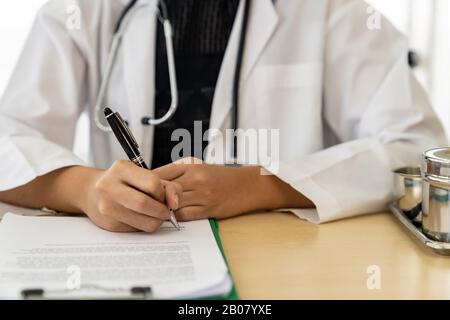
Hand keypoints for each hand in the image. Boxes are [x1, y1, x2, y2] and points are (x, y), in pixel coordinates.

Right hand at [81, 161, 181, 232]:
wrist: (91, 191)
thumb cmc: (124, 182)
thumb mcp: (144, 175)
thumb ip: (168, 186)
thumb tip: (175, 204)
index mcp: (122, 169)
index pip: (152, 184)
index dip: (163, 193)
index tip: (163, 196)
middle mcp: (110, 186)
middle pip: (145, 204)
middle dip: (162, 211)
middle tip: (165, 211)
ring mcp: (107, 206)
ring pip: (144, 222)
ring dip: (157, 221)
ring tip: (155, 215)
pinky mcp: (109, 224)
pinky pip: (136, 230)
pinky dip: (145, 226)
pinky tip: (141, 218)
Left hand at [154, 158, 314, 221]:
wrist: (247, 185)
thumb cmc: (221, 176)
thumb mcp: (199, 166)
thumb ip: (178, 172)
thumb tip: (154, 180)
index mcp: (190, 165)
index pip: (160, 173)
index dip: (145, 183)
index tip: (139, 189)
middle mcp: (195, 178)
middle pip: (162, 189)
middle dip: (150, 197)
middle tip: (141, 203)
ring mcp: (202, 195)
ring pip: (171, 204)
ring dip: (161, 209)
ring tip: (153, 212)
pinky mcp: (208, 210)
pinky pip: (184, 216)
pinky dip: (174, 218)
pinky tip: (169, 218)